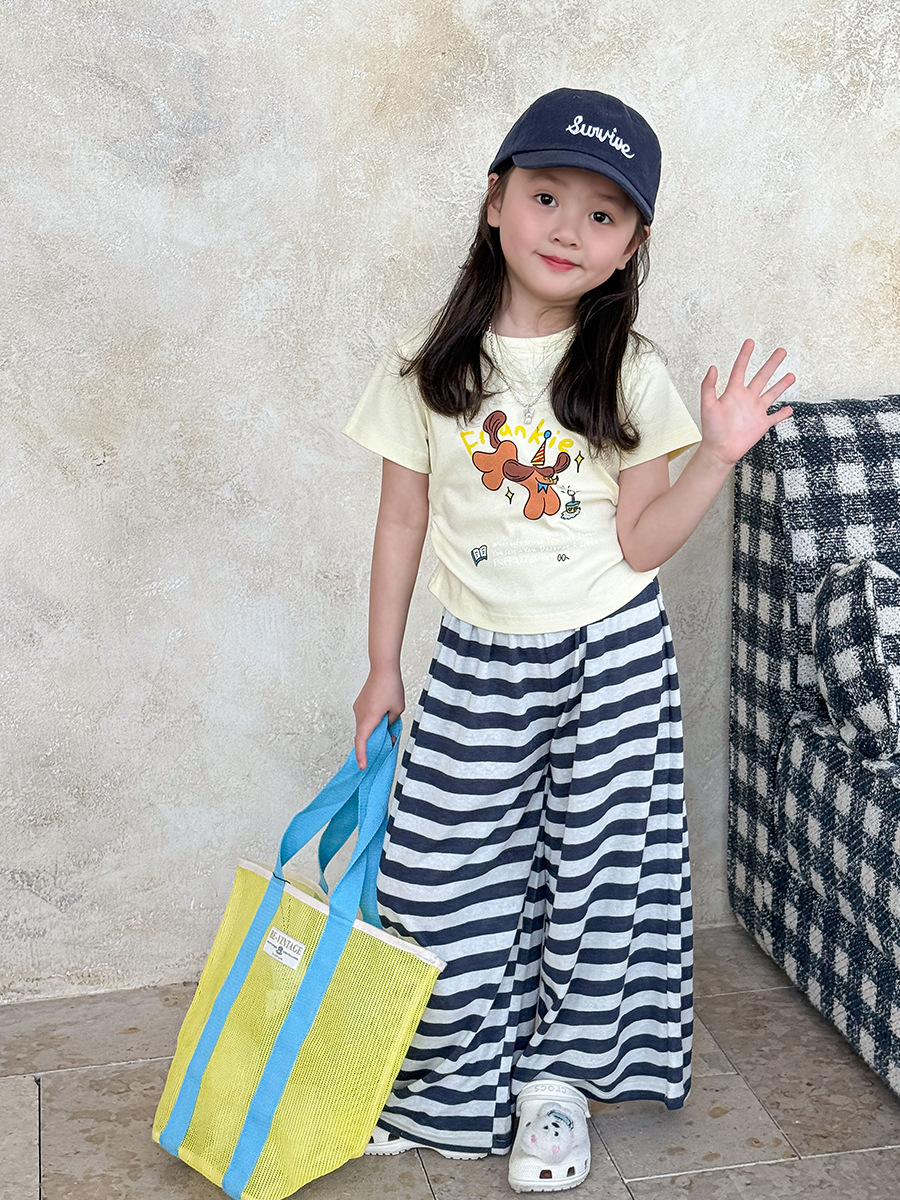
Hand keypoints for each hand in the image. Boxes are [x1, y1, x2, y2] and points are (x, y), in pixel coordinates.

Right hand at [352, 666, 404, 768]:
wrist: (383, 667)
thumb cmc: (391, 687)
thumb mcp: (397, 709)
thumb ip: (391, 723)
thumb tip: (386, 729)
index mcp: (368, 719)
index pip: (361, 742)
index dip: (361, 755)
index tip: (362, 766)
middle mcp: (360, 715)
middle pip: (363, 735)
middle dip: (374, 742)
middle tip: (388, 743)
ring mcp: (358, 708)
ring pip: (365, 726)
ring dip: (375, 730)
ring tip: (390, 724)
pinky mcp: (360, 703)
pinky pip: (365, 717)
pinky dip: (373, 722)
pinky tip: (384, 714)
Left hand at [700, 340, 794, 467]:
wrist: (720, 450)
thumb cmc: (711, 429)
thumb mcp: (707, 405)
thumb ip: (708, 386)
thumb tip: (712, 368)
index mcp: (733, 392)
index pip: (740, 369)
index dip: (745, 355)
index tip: (750, 342)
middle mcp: (746, 399)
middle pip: (762, 377)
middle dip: (772, 364)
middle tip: (781, 351)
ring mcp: (755, 411)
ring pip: (771, 394)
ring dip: (781, 385)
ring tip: (791, 375)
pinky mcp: (761, 424)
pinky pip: (774, 418)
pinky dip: (782, 414)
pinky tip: (789, 409)